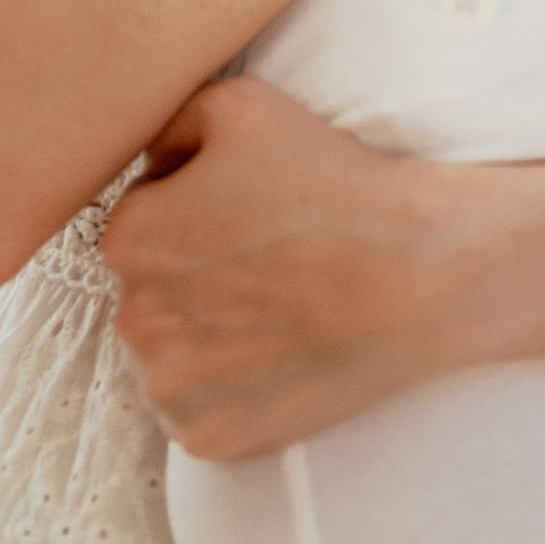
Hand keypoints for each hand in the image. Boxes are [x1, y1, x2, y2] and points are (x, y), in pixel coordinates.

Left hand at [104, 77, 477, 459]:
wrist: (415, 272)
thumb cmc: (327, 182)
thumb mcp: (235, 103)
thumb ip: (168, 123)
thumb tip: (149, 158)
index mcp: (129, 240)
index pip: (142, 215)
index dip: (194, 204)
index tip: (245, 209)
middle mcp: (134, 322)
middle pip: (152, 288)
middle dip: (191, 272)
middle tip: (263, 258)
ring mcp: (172, 390)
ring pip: (170, 351)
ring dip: (203, 334)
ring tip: (272, 307)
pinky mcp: (210, 440)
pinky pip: (199, 408)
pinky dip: (227, 389)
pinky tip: (275, 354)